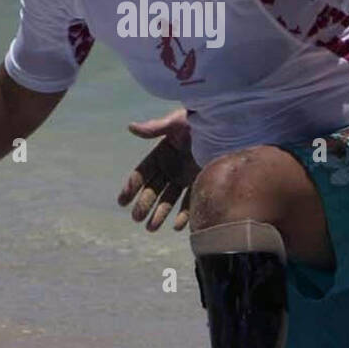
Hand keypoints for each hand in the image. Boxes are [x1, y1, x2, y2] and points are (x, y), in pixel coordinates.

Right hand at [117, 109, 199, 231]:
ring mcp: (185, 177)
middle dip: (144, 204)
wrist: (226, 123)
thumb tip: (130, 127)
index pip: (142, 173)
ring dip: (160, 214)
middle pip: (153, 190)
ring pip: (169, 200)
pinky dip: (185, 215)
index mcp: (161, 153)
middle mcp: (171, 168)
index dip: (132, 186)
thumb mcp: (176, 122)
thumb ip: (155, 128)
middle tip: (136, 218)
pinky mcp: (201, 182)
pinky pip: (190, 202)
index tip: (122, 201)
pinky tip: (178, 227)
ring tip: (151, 228)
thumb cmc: (197, 119)